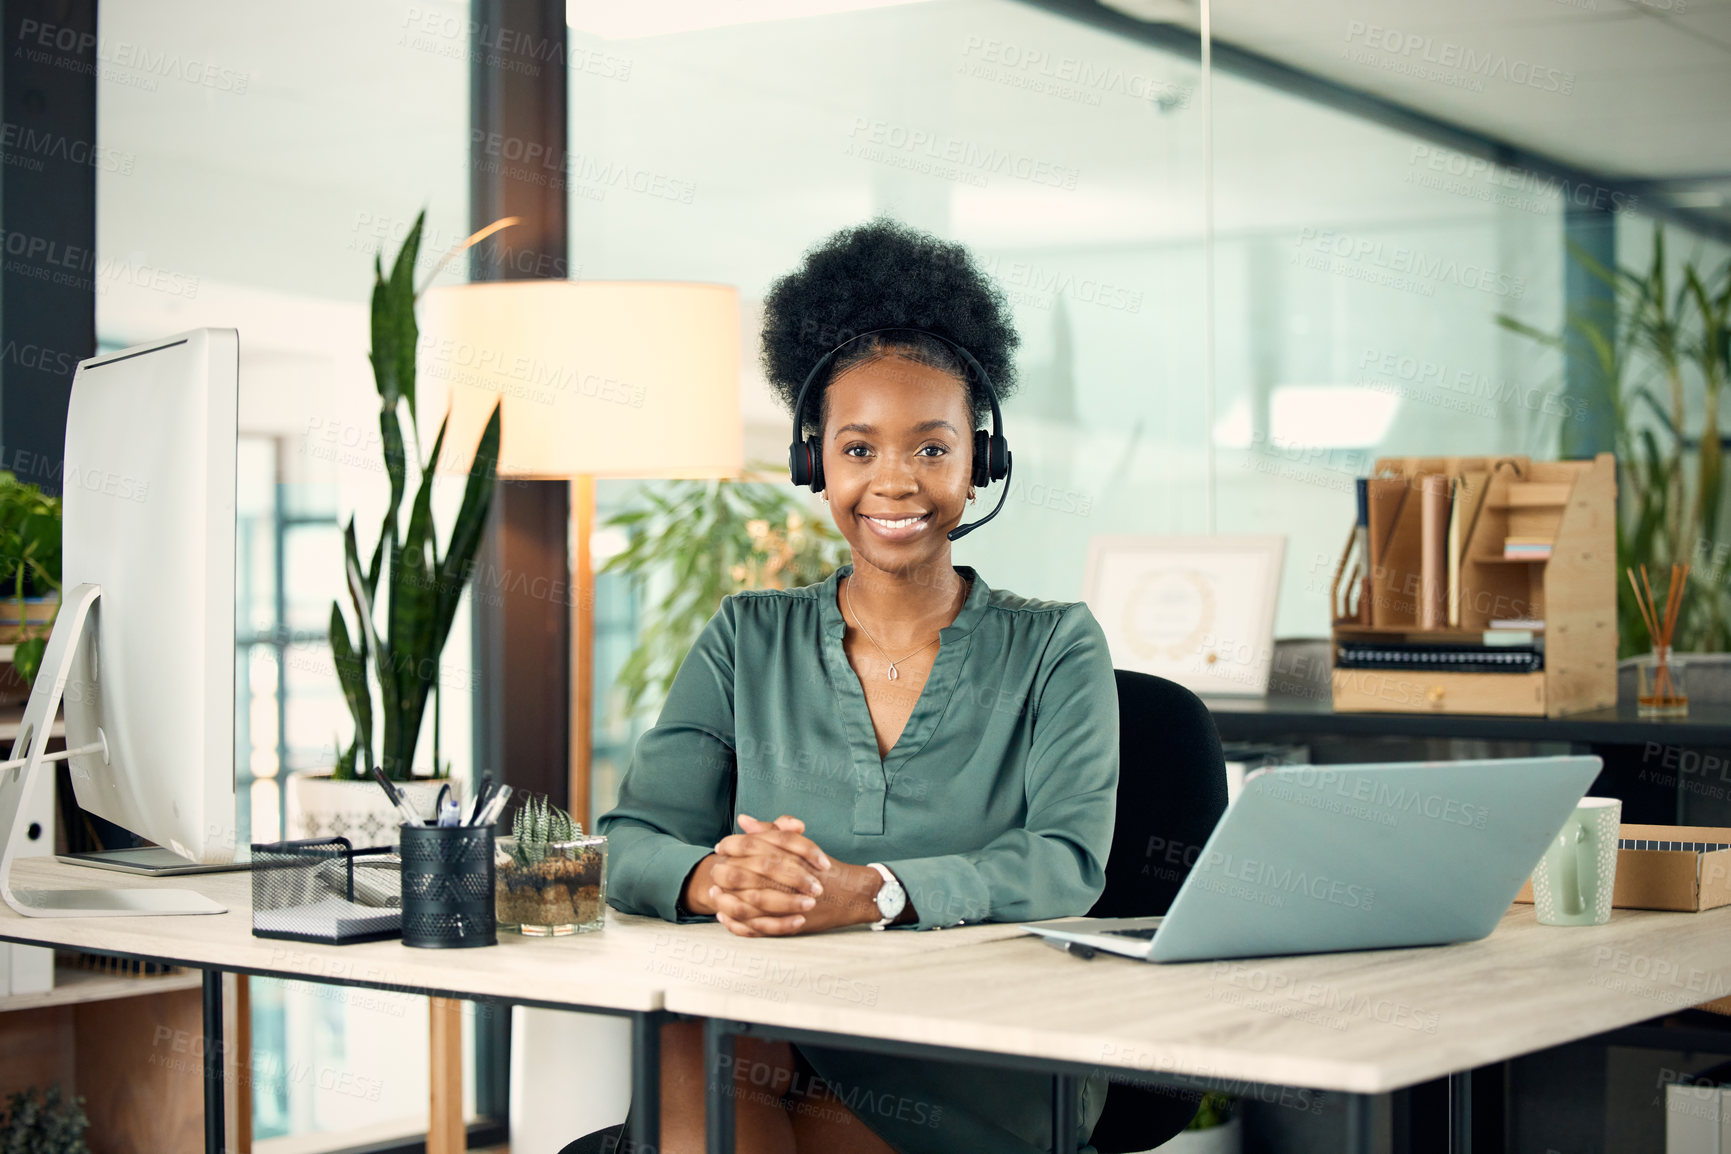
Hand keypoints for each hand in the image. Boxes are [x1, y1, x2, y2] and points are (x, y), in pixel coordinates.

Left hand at [698, 814, 883, 936]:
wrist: (850, 893)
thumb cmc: (821, 867)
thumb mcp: (797, 843)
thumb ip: (770, 831)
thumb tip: (744, 820)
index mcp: (786, 854)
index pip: (748, 846)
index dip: (730, 846)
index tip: (720, 847)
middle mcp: (783, 877)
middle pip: (741, 874)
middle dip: (723, 873)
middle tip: (714, 871)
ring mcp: (784, 903)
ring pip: (744, 903)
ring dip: (725, 899)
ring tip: (714, 895)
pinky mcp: (786, 924)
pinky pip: (754, 927)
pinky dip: (736, 923)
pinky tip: (724, 917)